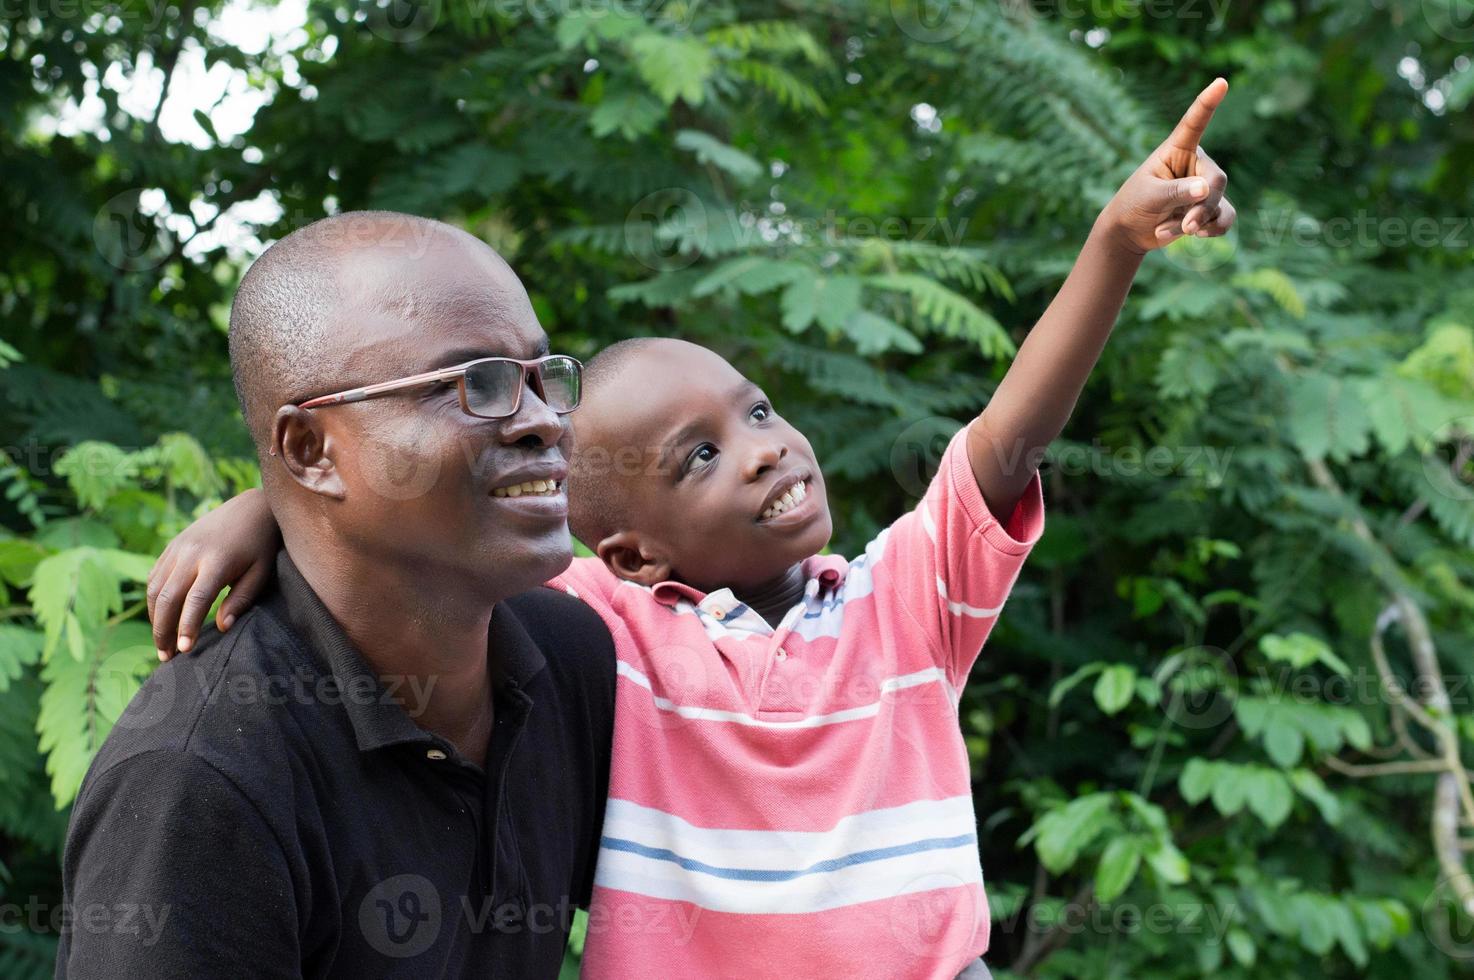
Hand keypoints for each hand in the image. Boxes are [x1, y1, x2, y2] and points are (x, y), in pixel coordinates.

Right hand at [147, 487, 280, 659]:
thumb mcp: (260, 572)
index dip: (186, 626)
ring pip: (155, 588)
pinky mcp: (172, 546)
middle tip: (166, 657)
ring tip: (162, 644)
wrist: (250, 508)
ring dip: (155, 618)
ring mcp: (178, 548)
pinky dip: (153, 600)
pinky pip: (154, 576)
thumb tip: (221, 628)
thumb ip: (241, 599)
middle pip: (168, 597)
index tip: (184, 650)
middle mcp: (191, 553)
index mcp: (216, 561)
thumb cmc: (261, 545)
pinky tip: (160, 618)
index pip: (196, 600)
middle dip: (163, 630)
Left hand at [1101, 77, 1235, 253]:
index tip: (1221, 82)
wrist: (1130, 231)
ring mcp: (1205, 187)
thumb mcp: (1150, 196)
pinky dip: (1211, 231)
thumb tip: (1205, 189)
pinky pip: (1225, 219)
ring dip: (1202, 222)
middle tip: (1187, 225)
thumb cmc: (1134, 204)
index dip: (1208, 103)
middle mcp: (1196, 165)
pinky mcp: (1210, 208)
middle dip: (1204, 205)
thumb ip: (1176, 192)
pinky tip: (1196, 235)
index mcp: (1177, 150)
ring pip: (1221, 203)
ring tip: (1179, 229)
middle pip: (1217, 180)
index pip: (1195, 123)